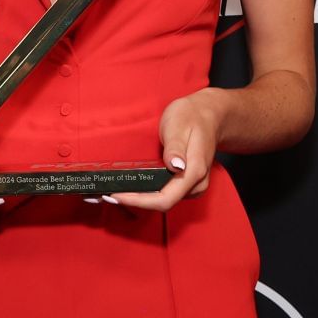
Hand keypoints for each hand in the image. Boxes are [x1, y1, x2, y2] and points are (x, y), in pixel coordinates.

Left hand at [106, 90, 219, 212]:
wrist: (209, 114)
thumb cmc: (191, 116)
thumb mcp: (179, 125)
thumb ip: (176, 147)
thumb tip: (175, 167)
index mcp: (194, 171)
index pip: (165, 199)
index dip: (139, 201)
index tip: (116, 196)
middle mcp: (195, 184)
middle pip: (163, 203)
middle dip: (135, 201)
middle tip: (108, 194)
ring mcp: (192, 185)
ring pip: (164, 200)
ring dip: (140, 198)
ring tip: (116, 190)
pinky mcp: (187, 182)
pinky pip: (166, 193)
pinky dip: (148, 192)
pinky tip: (133, 185)